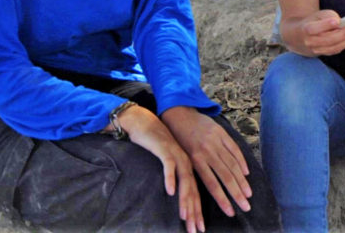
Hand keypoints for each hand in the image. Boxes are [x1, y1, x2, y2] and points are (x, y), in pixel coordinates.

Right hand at [113, 105, 202, 232]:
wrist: (145, 123)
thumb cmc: (156, 145)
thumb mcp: (168, 163)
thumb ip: (174, 177)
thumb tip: (176, 196)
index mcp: (188, 167)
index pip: (195, 193)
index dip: (197, 212)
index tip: (199, 229)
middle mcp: (186, 163)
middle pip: (193, 191)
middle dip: (195, 212)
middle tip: (196, 229)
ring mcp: (177, 156)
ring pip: (184, 181)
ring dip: (185, 199)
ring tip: (185, 216)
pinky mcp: (165, 149)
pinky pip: (168, 166)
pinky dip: (170, 178)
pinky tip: (170, 191)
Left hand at [162, 107, 251, 227]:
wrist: (180, 115)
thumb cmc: (179, 140)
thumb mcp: (183, 157)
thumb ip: (197, 171)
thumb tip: (209, 191)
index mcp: (195, 159)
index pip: (212, 184)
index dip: (222, 199)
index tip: (231, 211)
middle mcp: (207, 151)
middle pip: (226, 176)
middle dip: (237, 194)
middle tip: (246, 207)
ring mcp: (216, 141)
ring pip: (232, 164)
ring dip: (242, 181)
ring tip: (248, 194)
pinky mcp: (222, 133)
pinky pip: (234, 149)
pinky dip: (241, 161)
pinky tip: (246, 173)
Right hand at [299, 10, 344, 55]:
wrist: (301, 37)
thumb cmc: (312, 22)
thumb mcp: (317, 15)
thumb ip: (328, 16)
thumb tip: (341, 22)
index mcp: (306, 30)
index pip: (315, 29)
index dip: (325, 25)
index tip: (336, 21)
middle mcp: (311, 42)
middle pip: (329, 39)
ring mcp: (318, 50)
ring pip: (336, 46)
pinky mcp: (325, 53)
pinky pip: (338, 49)